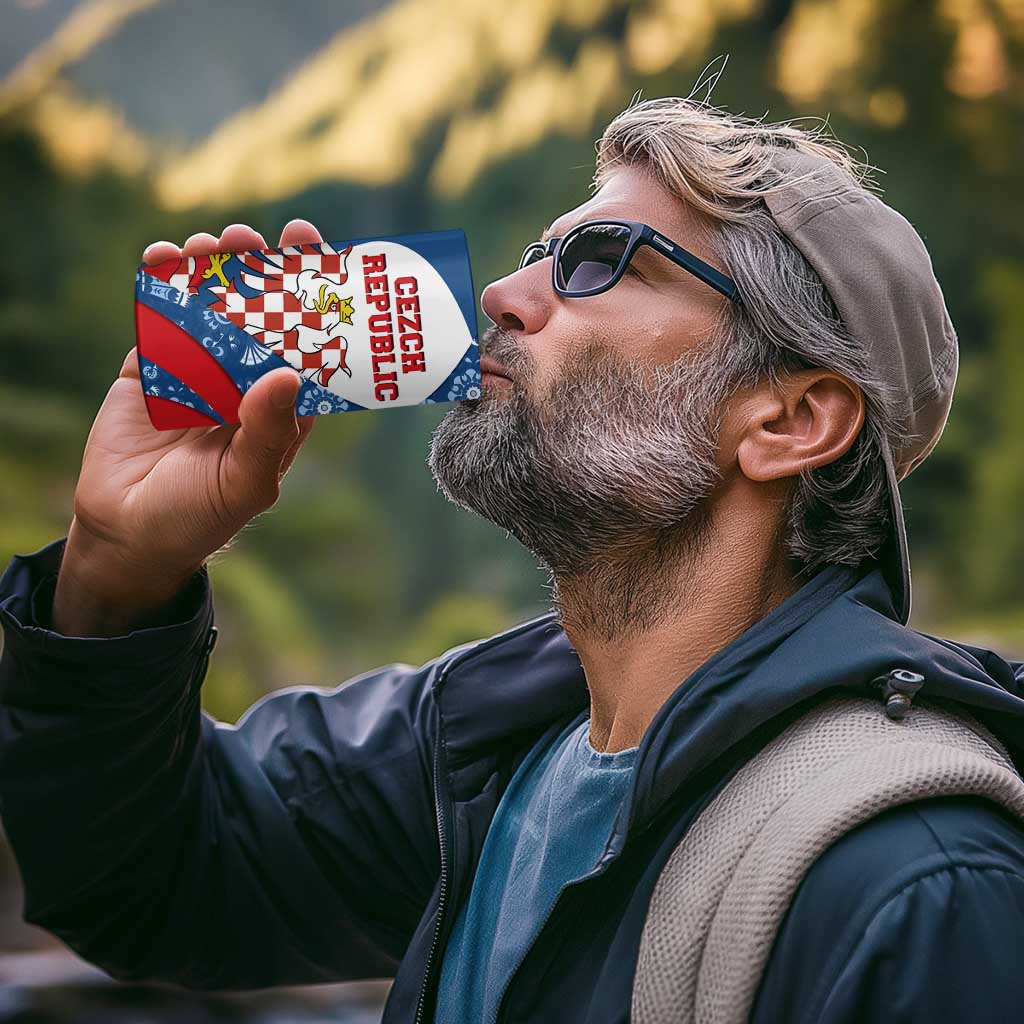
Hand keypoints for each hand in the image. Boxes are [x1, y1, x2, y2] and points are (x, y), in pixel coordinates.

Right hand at [52, 220, 322, 635]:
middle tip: (254, 237)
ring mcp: (197, 372)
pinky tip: (163, 257)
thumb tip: (289, 373)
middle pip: (259, 315)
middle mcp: (244, 383)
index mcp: (281, 408)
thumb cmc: (199, 517)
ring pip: (210, 309)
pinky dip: (160, 286)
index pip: (306, 345)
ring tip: (210, 244)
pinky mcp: (151, 369)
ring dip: (211, 271)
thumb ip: (268, 432)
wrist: (127, 534)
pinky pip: (159, 320)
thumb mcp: (245, 482)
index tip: (316, 254)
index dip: (313, 301)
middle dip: (259, 272)